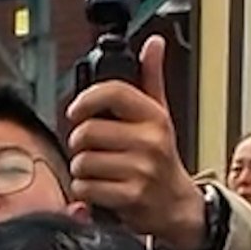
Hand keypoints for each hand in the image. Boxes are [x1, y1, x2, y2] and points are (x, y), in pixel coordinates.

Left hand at [66, 35, 206, 249]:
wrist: (175, 205)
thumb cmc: (161, 160)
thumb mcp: (160, 116)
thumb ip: (151, 80)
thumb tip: (154, 44)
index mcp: (154, 116)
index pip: (113, 93)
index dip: (86, 99)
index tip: (75, 110)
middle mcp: (150, 141)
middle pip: (88, 131)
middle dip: (78, 142)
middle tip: (85, 148)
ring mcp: (141, 170)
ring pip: (83, 162)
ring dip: (80, 169)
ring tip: (94, 170)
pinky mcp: (130, 197)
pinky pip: (87, 188)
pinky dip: (84, 190)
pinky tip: (97, 188)